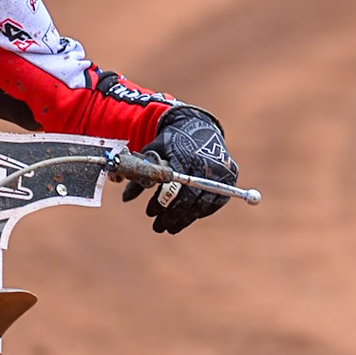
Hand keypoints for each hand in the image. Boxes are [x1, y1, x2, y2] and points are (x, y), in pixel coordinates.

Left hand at [121, 106, 237, 233]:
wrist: (198, 126)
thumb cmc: (171, 142)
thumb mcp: (153, 152)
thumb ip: (142, 174)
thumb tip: (125, 199)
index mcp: (185, 156)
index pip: (174, 187)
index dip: (162, 203)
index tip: (150, 213)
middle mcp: (207, 164)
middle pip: (190, 199)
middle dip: (172, 216)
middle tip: (158, 227)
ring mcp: (222, 171)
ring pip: (204, 204)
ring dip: (186, 219)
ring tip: (171, 227)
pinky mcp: (231, 176)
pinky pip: (217, 201)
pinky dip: (202, 211)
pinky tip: (188, 217)